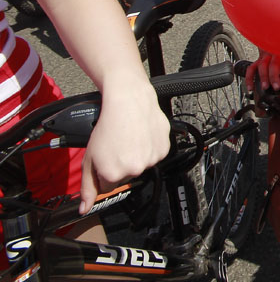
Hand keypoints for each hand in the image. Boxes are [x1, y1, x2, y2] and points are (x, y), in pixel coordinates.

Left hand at [78, 79, 170, 212]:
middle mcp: (134, 170)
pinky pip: (155, 155)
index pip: (108, 186)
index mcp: (113, 174)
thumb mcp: (89, 157)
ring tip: (130, 139)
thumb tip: (84, 209)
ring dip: (136, 156)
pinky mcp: (163, 150)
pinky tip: (142, 136)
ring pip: (142, 165)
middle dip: (121, 164)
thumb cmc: (108, 126)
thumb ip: (87, 186)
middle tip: (117, 145)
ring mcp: (150, 160)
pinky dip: (149, 148)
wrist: (129, 102)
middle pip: (126, 176)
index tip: (105, 156)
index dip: (104, 170)